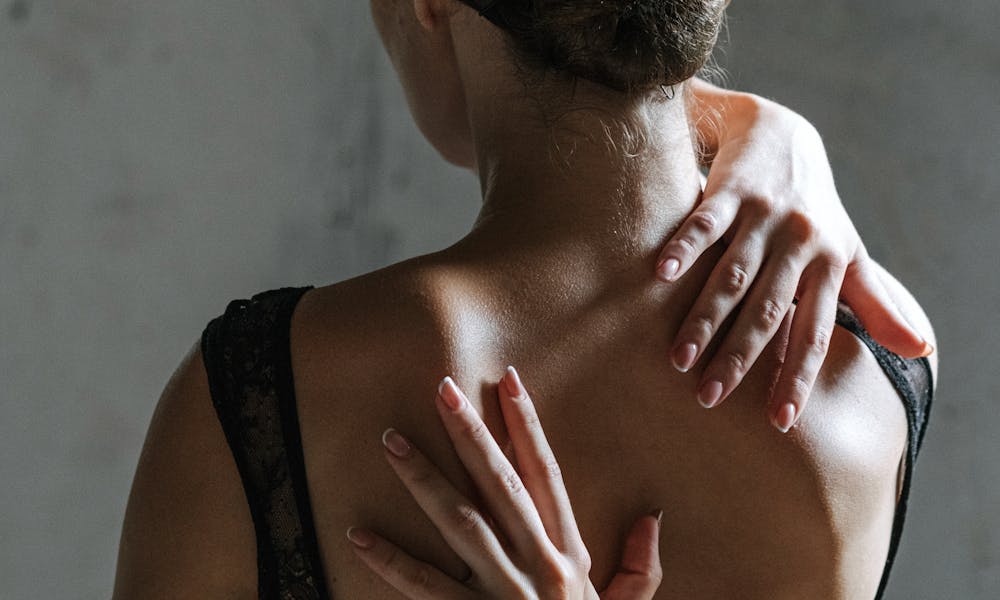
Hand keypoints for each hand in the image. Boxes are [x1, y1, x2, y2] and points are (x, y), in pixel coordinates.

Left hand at [348, 367, 663, 598]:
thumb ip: (640, 568)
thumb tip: (651, 518)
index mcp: (569, 554)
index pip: (546, 475)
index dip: (527, 426)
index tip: (507, 382)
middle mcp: (538, 565)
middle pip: (500, 485)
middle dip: (471, 433)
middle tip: (442, 390)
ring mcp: (504, 592)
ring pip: (461, 522)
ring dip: (423, 479)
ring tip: (391, 442)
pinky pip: (425, 587)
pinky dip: (391, 562)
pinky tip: (360, 535)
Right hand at [656, 80, 931, 431]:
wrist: (783, 133)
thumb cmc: (815, 208)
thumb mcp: (849, 252)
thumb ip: (876, 303)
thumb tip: (924, 350)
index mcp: (829, 264)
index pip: (813, 331)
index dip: (797, 377)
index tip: (779, 421)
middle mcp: (800, 241)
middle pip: (768, 310)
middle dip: (739, 357)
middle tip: (708, 399)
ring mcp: (764, 215)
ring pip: (733, 275)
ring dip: (705, 317)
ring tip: (679, 359)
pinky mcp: (731, 190)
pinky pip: (705, 223)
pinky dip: (684, 247)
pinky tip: (661, 276)